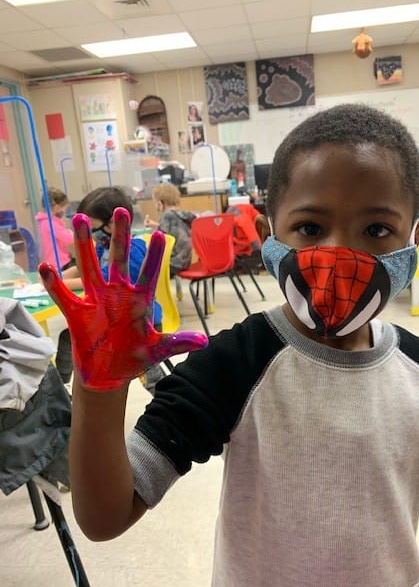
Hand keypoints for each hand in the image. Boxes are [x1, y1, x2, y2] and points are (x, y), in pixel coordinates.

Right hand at [39, 208, 207, 390]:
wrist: (110, 375)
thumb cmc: (134, 356)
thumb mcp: (157, 349)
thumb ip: (178, 342)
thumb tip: (204, 340)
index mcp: (139, 300)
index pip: (148, 273)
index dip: (154, 256)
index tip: (159, 234)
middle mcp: (117, 294)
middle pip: (119, 260)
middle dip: (120, 236)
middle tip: (121, 210)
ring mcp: (96, 301)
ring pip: (90, 267)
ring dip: (84, 244)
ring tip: (79, 218)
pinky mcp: (77, 314)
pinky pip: (64, 295)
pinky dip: (54, 282)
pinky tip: (46, 265)